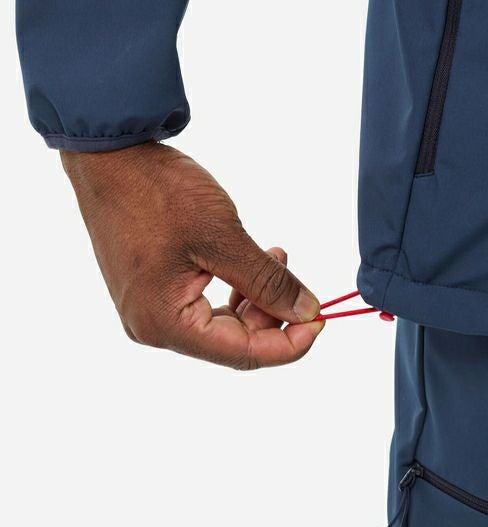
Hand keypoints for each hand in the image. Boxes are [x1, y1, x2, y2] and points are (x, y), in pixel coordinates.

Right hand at [60, 142, 324, 369]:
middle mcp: (153, 327)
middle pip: (234, 342)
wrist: (110, 156)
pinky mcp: (154, 292)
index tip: (320, 319)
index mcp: (166, 323)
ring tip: (276, 257)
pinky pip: (205, 305)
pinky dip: (235, 288)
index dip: (290, 343)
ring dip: (256, 298)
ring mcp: (150, 311)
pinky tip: (252, 260)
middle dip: (273, 315)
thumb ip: (267, 283)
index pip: (244, 354)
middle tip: (298, 282)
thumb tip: (306, 311)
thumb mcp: (223, 238)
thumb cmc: (157, 193)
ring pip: (223, 324)